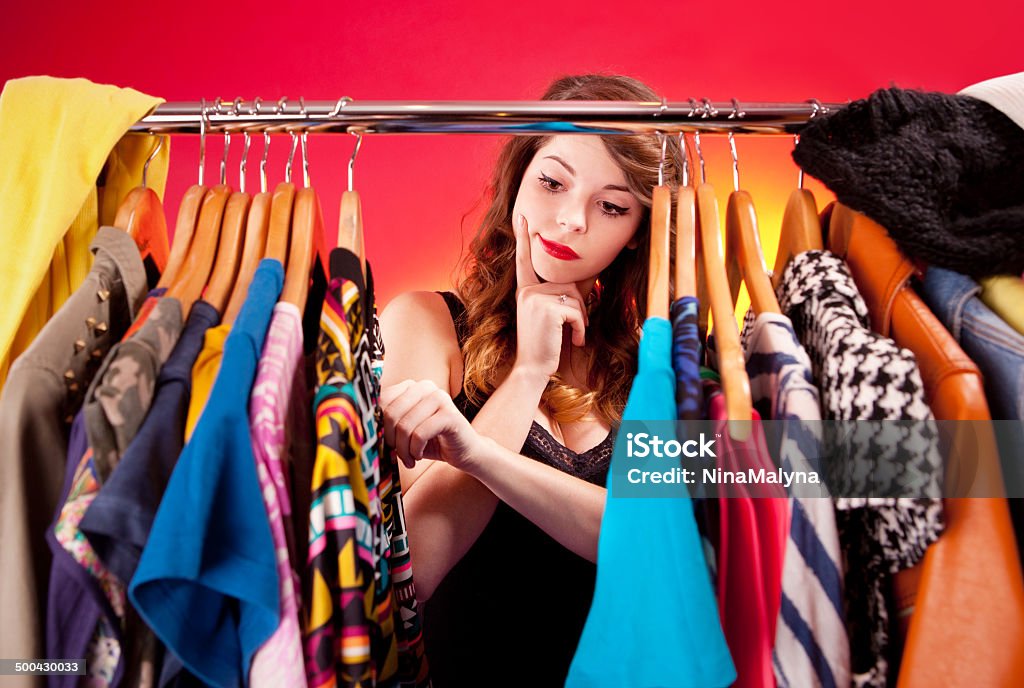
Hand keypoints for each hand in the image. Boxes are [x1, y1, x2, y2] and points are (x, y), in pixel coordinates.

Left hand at [382, 379, 492, 472]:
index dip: (379, 426)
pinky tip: (420, 456)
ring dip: (404, 450)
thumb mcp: (406, 429)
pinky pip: (420, 434)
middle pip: (391, 414)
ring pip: (405, 426)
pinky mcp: (449, 415)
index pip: (382, 401)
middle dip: (391, 440)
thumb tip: (364, 426)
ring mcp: (440, 398)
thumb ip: (389, 421)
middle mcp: (425, 386)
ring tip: (410, 459)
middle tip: (398, 455)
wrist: (465, 451)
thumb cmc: (431, 441)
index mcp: (412, 386)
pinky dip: (416, 450)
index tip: (386, 443)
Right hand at [512, 213, 587, 380]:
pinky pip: (576, 310)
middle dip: (580, 305)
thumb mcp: (550, 316)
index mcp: (525, 291)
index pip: (525, 261)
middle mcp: (527, 290)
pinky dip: (581, 327)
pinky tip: (574, 340)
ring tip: (573, 336)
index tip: (522, 218)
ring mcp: (533, 297)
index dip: (523, 238)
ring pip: (575, 296)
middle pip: (568, 282)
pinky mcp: (545, 307)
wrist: (533, 369)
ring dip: (582, 319)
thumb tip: (588, 276)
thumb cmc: (545, 345)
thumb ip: (561, 296)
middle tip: (575, 328)